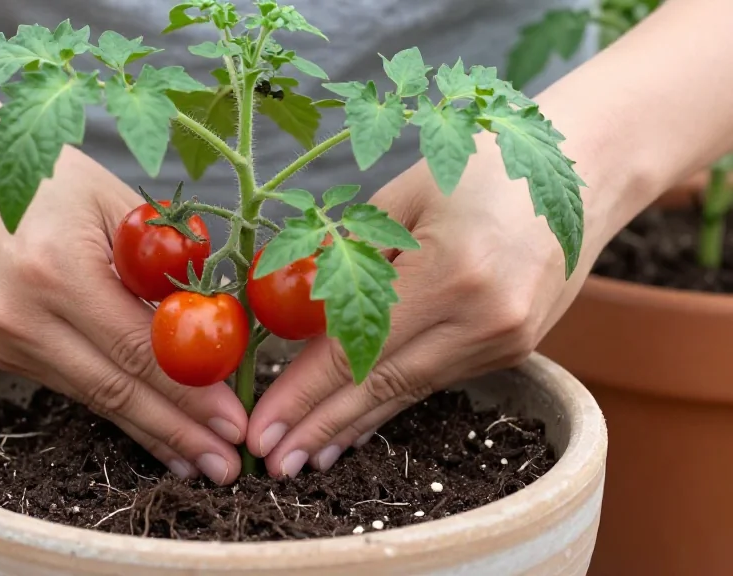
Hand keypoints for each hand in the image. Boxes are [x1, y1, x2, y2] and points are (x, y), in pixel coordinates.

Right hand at [0, 97, 244, 484]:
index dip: (191, 394)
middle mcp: (22, 316)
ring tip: (200, 460)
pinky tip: (152, 429)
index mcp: (58, 271)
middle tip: (228, 468)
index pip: (139, 351)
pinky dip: (116, 409)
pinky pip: (71, 385)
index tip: (235, 423)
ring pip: (93, 399)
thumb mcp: (112, 201)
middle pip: (116, 391)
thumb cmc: (46, 176)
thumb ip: (161, 262)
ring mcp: (3, 340)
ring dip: (151, 433)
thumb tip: (215, 323)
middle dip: (178, 434)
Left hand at [245, 140, 599, 477]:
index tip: (262, 429)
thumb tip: (298, 318)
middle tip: (272, 463)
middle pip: (381, 387)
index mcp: (449, 273)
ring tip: (305, 457)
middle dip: (319, 429)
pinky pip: (436, 382)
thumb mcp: (404, 195)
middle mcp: (482, 320)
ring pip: (408, 392)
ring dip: (352, 427)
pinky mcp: (515, 350)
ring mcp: (505, 341)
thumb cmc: (483, 166)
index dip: (304, 395)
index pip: (357, 351)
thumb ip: (350, 257)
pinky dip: (390, 405)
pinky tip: (357, 430)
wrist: (584, 172)